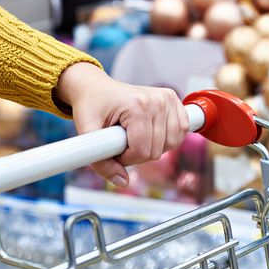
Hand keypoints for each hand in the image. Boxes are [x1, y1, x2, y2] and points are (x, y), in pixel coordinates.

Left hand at [56, 62, 188, 186]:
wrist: (96, 87)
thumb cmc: (91, 106)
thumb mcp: (86, 133)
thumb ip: (101, 162)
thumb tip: (123, 182)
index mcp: (137, 106)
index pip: (142, 150)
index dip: (126, 159)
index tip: (114, 150)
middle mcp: (157, 101)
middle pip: (157, 150)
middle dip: (138, 154)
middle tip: (122, 143)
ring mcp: (168, 99)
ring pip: (172, 143)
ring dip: (154, 147)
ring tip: (136, 138)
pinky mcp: (174, 99)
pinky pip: (181, 131)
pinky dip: (169, 138)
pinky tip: (154, 134)